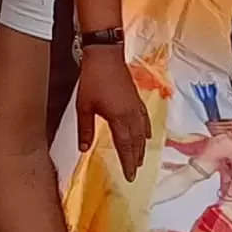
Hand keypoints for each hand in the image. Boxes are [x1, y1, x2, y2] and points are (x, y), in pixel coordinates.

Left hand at [75, 43, 151, 176]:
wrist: (105, 55)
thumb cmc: (93, 79)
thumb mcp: (84, 106)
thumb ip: (85, 129)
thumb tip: (84, 149)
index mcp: (119, 118)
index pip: (125, 146)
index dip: (128, 162)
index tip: (130, 176)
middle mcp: (131, 114)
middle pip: (137, 141)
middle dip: (137, 158)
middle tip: (136, 171)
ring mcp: (136, 106)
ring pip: (143, 131)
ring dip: (143, 147)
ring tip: (142, 158)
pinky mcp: (137, 98)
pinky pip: (145, 119)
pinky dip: (147, 130)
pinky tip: (148, 134)